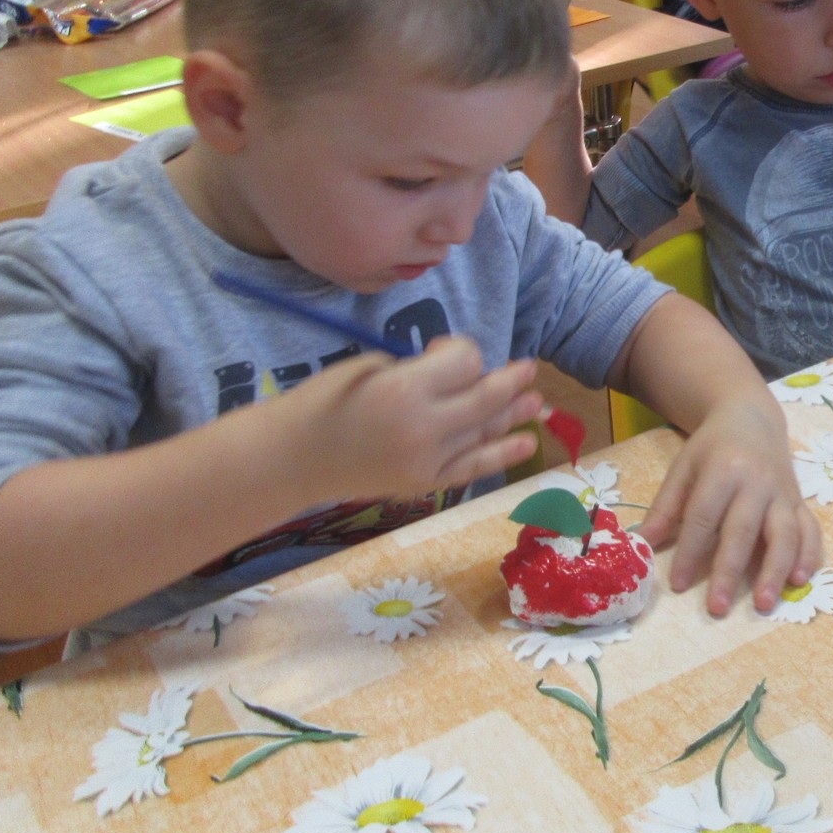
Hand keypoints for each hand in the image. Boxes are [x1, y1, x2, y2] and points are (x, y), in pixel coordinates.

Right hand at [277, 341, 542, 501]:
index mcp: (405, 389)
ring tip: (538, 403)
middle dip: (510, 379)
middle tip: (528, 368)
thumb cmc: (325, 401)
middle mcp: (424, 427)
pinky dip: (502, 454)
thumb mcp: (370, 366)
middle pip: (486, 397)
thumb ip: (418, 369)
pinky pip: (473, 467)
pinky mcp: (425, 484)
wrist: (294, 458)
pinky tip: (525, 443)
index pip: (464, 361)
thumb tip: (460, 372)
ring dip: (515, 415)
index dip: (459, 349)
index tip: (440, 348)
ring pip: (486, 431)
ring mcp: (427, 461)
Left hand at [636, 395, 818, 616]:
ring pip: (784, 534)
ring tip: (766, 603)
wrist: (752, 418)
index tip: (677, 585)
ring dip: (776, 570)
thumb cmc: (713, 448)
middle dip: (730, 571)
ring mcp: (783, 493)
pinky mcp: (801, 502)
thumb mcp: (683, 468)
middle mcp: (757, 482)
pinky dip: (809, 555)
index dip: (690, 552)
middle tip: (718, 607)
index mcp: (723, 470)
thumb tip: (644, 543)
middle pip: (743, 531)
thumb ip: (666, 506)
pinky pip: (811, 530)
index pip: (704, 517)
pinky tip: (799, 581)